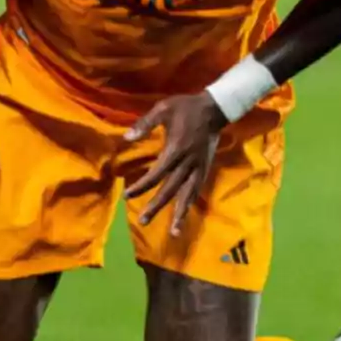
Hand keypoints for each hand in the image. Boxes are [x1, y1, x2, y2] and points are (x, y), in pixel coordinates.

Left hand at [123, 92, 227, 236]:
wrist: (214, 109)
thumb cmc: (185, 107)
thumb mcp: (163, 109)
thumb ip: (144, 124)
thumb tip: (126, 138)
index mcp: (175, 150)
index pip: (156, 174)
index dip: (141, 186)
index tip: (127, 195)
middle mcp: (187, 164)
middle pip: (170, 190)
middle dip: (156, 206)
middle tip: (143, 221)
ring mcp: (198, 168)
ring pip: (187, 195)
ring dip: (179, 214)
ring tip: (173, 232)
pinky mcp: (205, 168)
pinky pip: (197, 190)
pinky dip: (191, 203)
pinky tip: (185, 214)